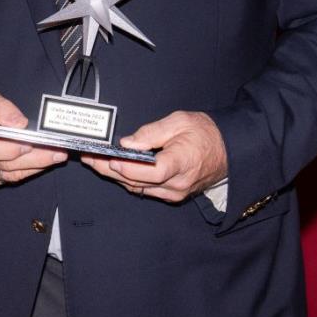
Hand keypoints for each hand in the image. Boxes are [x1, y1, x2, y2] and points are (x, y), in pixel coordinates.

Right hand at [0, 88, 66, 185]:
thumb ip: (3, 107)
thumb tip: (20, 123)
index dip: (11, 148)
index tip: (31, 142)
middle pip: (6, 165)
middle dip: (36, 159)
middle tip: (58, 152)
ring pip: (10, 175)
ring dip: (35, 167)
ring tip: (55, 157)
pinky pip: (8, 178)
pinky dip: (26, 171)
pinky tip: (41, 163)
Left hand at [81, 111, 226, 201]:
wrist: (228, 150)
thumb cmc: (205, 133)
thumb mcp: (180, 121)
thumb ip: (153, 132)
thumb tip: (128, 143)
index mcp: (182, 162)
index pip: (153, 171)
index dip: (130, 166)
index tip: (112, 158)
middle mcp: (177, 183)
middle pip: (138, 181)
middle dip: (109, 170)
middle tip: (89, 158)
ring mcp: (175, 192)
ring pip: (138, 187)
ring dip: (115, 176)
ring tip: (94, 162)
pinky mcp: (172, 195)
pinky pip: (145, 189)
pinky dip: (128, 179)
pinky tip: (113, 169)